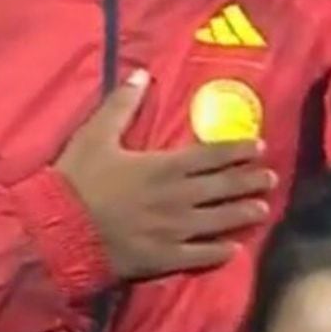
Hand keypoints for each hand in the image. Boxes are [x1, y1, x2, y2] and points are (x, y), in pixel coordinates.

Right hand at [55, 71, 275, 280]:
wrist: (58, 232)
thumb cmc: (77, 181)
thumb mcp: (96, 135)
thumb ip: (122, 105)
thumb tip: (142, 72)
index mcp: (164, 167)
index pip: (211, 156)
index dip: (237, 150)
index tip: (259, 147)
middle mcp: (177, 198)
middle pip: (223, 188)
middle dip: (250, 181)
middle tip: (272, 178)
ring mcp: (173, 230)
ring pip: (218, 222)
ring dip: (242, 214)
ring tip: (263, 210)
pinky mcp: (163, 258)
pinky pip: (199, 256)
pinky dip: (219, 253)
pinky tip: (234, 251)